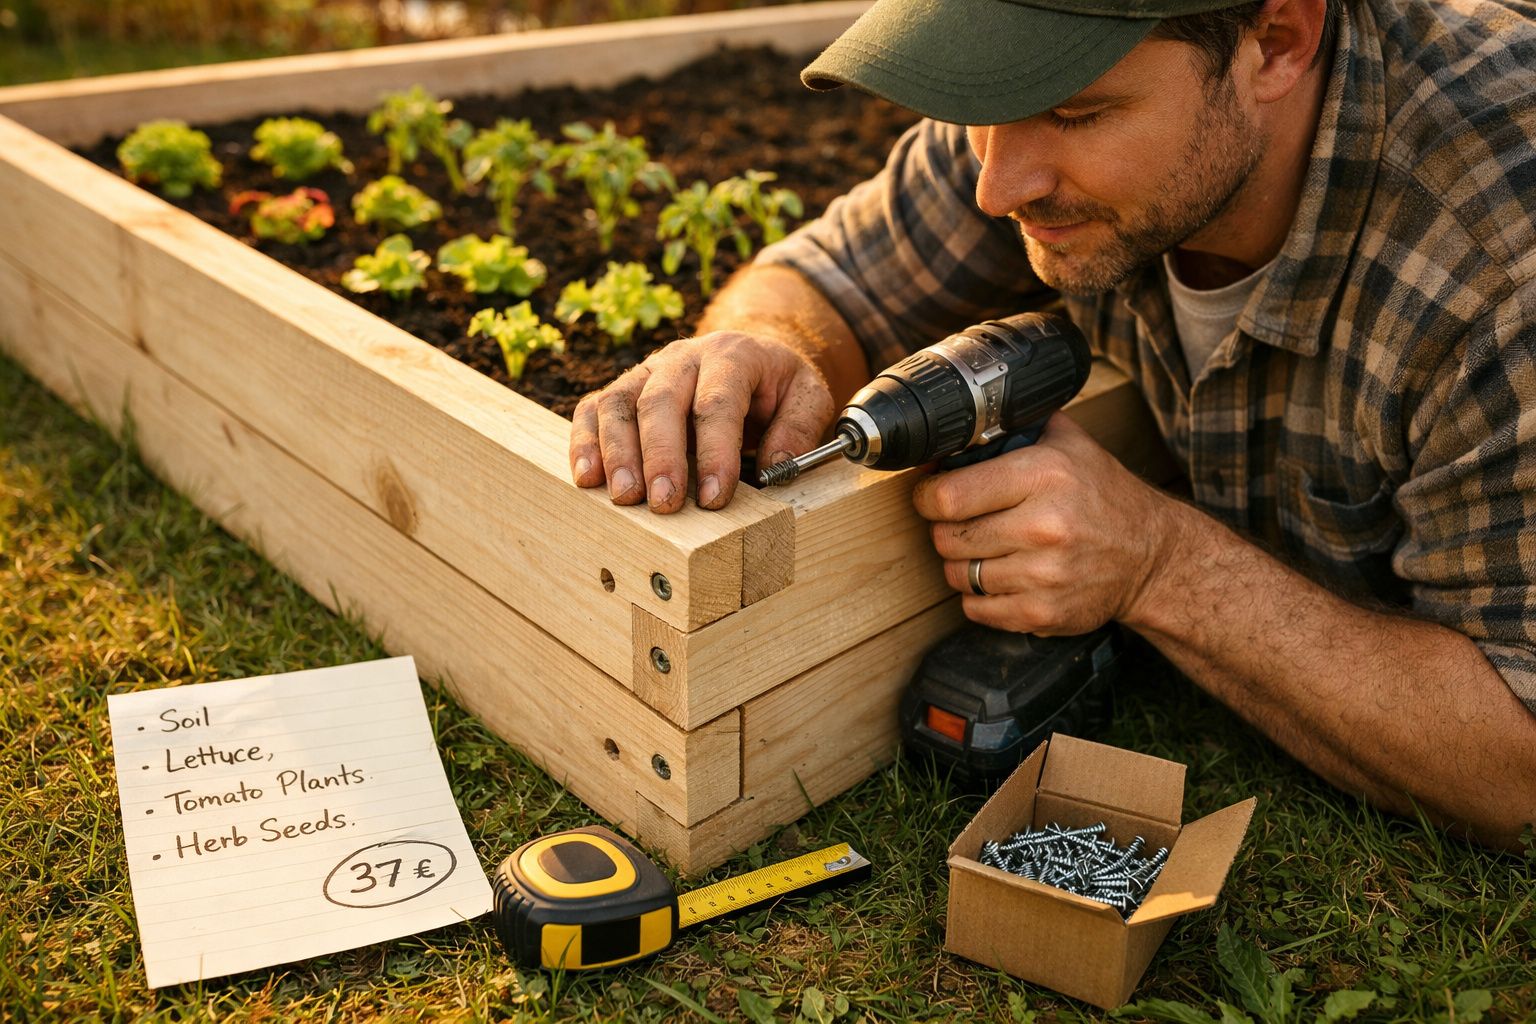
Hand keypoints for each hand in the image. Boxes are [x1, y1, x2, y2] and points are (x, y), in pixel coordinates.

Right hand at [568, 330, 835, 512]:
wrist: (751, 358)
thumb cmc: (778, 386)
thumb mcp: (808, 396)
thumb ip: (800, 429)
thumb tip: (775, 468)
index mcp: (732, 355)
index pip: (717, 401)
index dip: (714, 451)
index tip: (713, 497)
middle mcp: (682, 357)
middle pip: (660, 400)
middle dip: (660, 456)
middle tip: (663, 504)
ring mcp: (646, 371)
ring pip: (618, 403)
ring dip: (617, 453)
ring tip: (623, 498)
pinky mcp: (623, 390)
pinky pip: (593, 409)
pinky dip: (585, 442)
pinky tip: (588, 477)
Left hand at [911, 413, 1183, 634]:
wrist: (1151, 556)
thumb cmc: (1103, 496)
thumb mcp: (1069, 443)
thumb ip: (1016, 427)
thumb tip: (956, 426)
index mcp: (1044, 476)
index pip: (948, 495)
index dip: (927, 496)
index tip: (931, 495)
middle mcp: (1044, 526)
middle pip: (947, 538)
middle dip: (946, 529)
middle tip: (964, 523)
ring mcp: (1044, 575)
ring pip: (958, 576)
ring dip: (962, 564)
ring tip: (987, 550)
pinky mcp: (1043, 613)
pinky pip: (977, 610)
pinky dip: (980, 597)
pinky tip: (1003, 578)